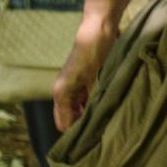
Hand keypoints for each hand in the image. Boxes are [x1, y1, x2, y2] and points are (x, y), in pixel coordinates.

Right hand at [53, 17, 116, 131]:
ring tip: (105, 120)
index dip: (78, 133)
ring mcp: (70, 86)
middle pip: (68, 119)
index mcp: (61, 93)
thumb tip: (95, 124)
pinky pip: (82, 100)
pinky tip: (104, 105)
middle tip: (102, 131)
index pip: (64, 125)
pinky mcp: (80, 81)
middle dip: (82, 126)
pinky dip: (90, 105)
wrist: (99, 28)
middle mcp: (62, 91)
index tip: (95, 138)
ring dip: (87, 115)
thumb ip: (92, 102)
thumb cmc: (96, 51)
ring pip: (76, 111)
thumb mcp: (96, 80)